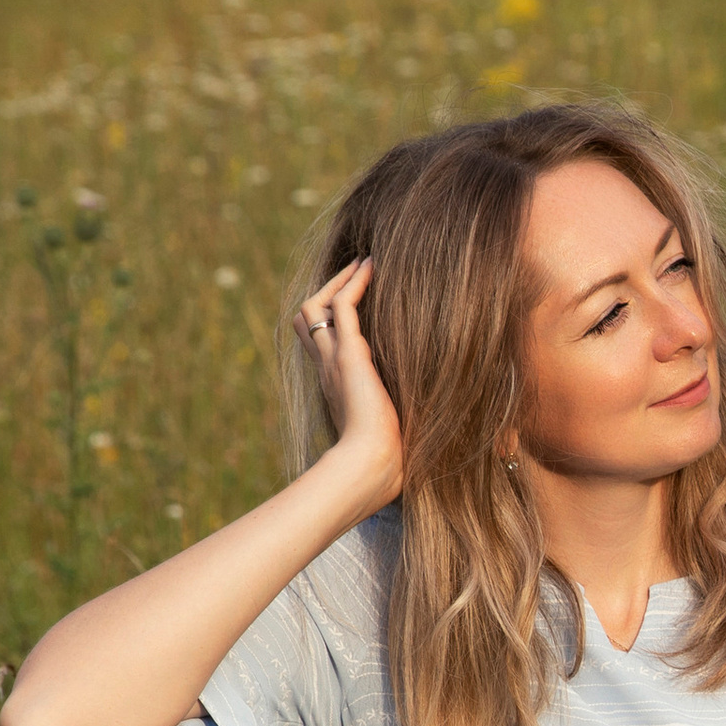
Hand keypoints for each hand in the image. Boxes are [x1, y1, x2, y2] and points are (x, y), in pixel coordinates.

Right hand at [296, 258, 403, 507]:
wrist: (371, 465)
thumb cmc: (383, 458)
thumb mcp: (386, 430)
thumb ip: (391, 419)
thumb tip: (419, 430)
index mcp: (334, 385)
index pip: (319, 342)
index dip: (330, 319)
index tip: (353, 301)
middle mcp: (327, 368)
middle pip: (307, 318)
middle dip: (327, 290)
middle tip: (354, 272)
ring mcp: (334, 359)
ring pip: (317, 305)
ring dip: (339, 279)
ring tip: (364, 261)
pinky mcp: (348, 354)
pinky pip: (343, 305)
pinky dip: (355, 282)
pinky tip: (373, 266)